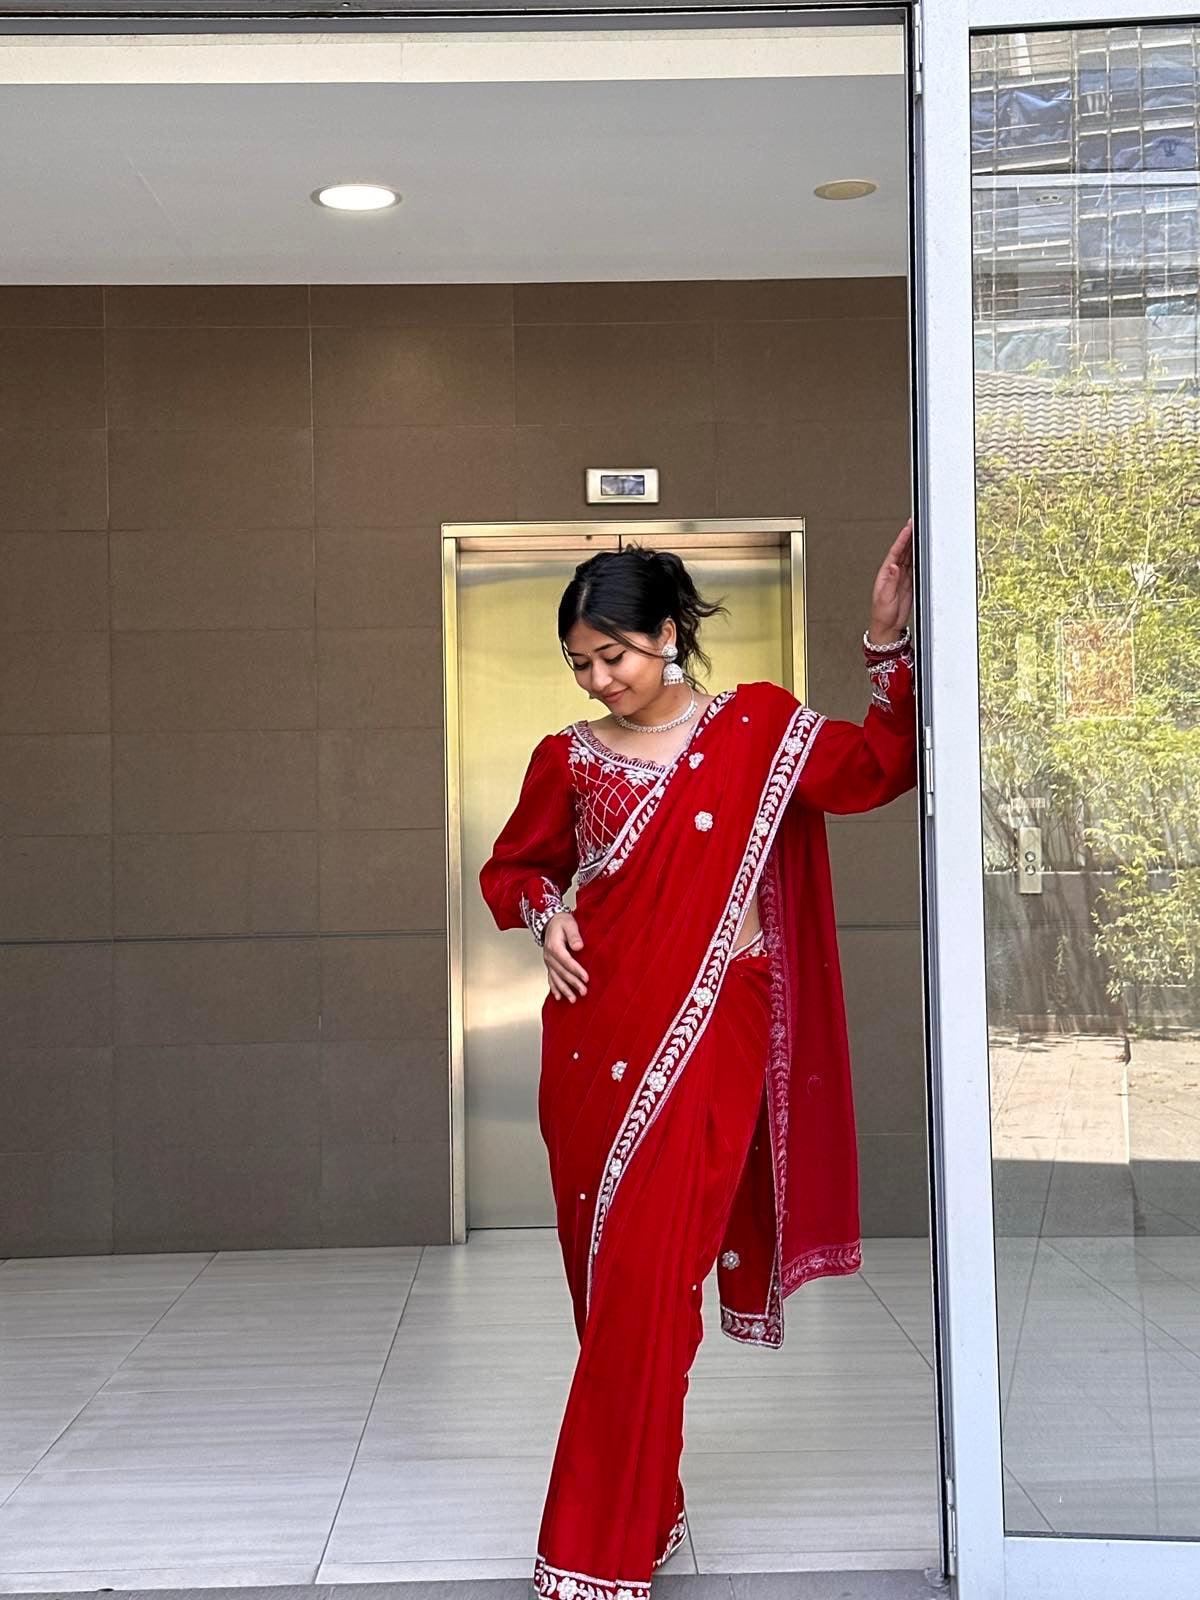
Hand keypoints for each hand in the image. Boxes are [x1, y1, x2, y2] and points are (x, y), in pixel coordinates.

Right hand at [544, 910, 588, 1002]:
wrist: (550, 921)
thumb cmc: (562, 922)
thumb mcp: (569, 924)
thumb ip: (574, 935)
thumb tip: (579, 947)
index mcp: (554, 946)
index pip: (567, 961)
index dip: (576, 970)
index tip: (586, 978)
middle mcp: (549, 956)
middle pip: (562, 972)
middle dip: (573, 983)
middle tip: (584, 992)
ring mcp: (548, 962)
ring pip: (556, 978)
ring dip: (564, 990)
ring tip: (573, 1000)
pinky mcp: (549, 965)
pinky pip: (550, 978)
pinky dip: (554, 988)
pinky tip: (558, 997)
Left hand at [868, 517, 913, 644]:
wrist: (887, 627)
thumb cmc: (882, 614)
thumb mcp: (885, 597)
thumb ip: (890, 581)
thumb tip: (893, 566)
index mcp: (885, 574)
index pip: (895, 552)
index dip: (902, 539)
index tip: (908, 527)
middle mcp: (893, 573)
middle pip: (903, 551)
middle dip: (909, 537)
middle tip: (916, 524)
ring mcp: (902, 578)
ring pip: (910, 557)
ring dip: (914, 545)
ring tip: (920, 533)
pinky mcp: (909, 584)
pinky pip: (915, 567)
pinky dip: (919, 558)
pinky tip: (923, 551)